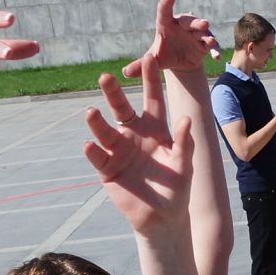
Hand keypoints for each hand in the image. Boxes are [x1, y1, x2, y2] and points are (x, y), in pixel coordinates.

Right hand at [81, 67, 194, 234]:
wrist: (162, 217)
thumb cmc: (176, 188)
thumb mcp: (183, 164)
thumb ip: (183, 142)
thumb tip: (186, 119)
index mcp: (155, 129)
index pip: (152, 99)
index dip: (150, 80)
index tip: (148, 57)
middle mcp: (134, 135)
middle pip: (121, 108)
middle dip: (113, 93)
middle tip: (105, 77)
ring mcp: (118, 150)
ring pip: (104, 130)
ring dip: (97, 122)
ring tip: (91, 111)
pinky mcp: (107, 169)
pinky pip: (98, 157)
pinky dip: (93, 151)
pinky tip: (89, 144)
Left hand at [119, 0, 220, 79]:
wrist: (178, 61)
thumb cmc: (164, 54)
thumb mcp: (153, 59)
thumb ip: (141, 65)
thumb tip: (125, 72)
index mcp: (166, 24)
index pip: (165, 12)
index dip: (167, 4)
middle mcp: (182, 26)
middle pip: (189, 21)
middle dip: (196, 22)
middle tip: (203, 23)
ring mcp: (195, 34)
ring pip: (203, 32)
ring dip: (207, 35)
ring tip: (210, 41)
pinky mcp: (204, 45)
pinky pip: (211, 46)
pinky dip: (215, 50)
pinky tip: (216, 57)